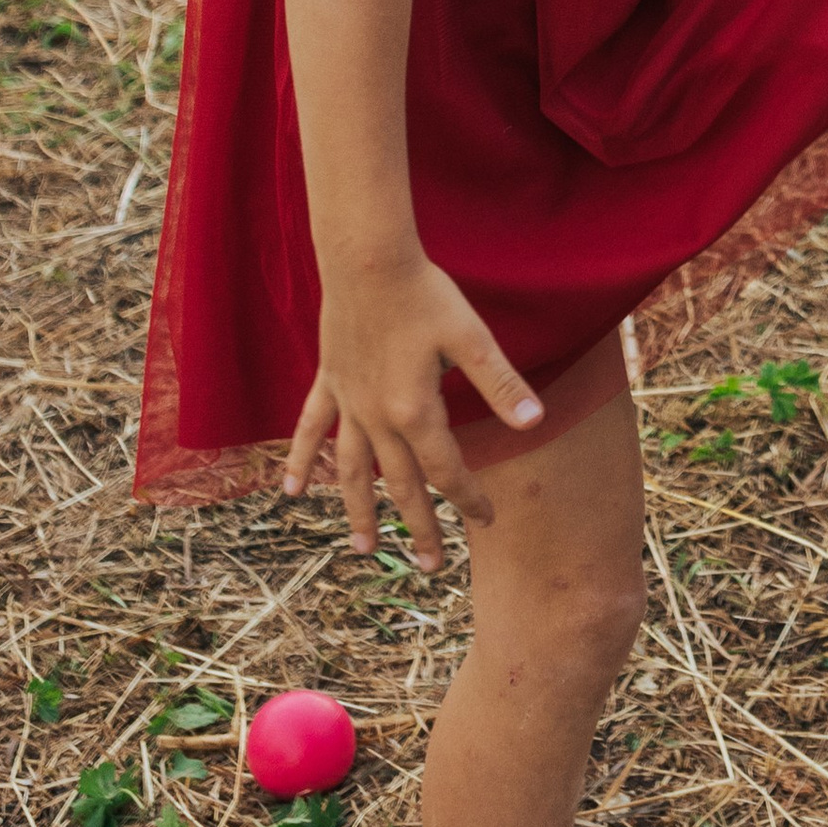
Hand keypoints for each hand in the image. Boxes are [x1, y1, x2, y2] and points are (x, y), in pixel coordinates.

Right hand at [281, 242, 545, 568]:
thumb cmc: (426, 295)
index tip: (486, 520)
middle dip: (418, 526)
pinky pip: (312, 430)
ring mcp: (348, 402)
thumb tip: (534, 422)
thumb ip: (501, 384)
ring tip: (363, 550)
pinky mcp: (329, 382)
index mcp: (415, 411)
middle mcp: (377, 417)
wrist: (368, 260)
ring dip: (359, 511)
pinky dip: (303, 461)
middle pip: (400, 484)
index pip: (446, 470)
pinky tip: (293, 492)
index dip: (469, 498)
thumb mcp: (473, 338)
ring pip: (352, 471)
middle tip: (430, 566)